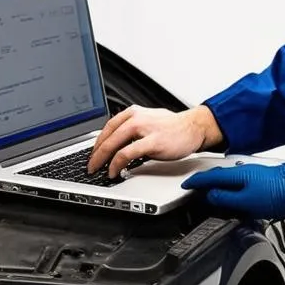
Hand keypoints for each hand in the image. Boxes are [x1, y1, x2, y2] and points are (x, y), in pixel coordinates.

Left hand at [88, 105, 223, 178]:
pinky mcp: (152, 142)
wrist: (193, 127)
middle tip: (90, 166)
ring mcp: (144, 129)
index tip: (92, 154)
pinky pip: (127, 154)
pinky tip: (114, 171)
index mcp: (133, 112)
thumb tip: (116, 144)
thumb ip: (132, 129)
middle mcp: (136, 118)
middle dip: (95, 154)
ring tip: (98, 170)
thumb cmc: (173, 127)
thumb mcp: (148, 121)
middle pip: (107, 136)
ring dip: (102, 159)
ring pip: (114, 144)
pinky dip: (117, 164)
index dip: (96, 143)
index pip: (107, 127)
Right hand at [182, 160, 284, 223]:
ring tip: (214, 195)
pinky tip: (238, 198)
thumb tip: (210, 196)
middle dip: (207, 183)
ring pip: (232, 181)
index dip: (196, 181)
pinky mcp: (267, 183)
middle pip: (221, 177)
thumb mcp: (249, 201)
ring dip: (221, 187)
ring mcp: (258, 177)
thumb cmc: (284, 194)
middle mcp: (247, 172)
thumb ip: (227, 198)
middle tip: (195, 189)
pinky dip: (234, 190)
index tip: (186, 184)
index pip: (211, 177)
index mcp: (239, 174)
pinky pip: (243, 185)